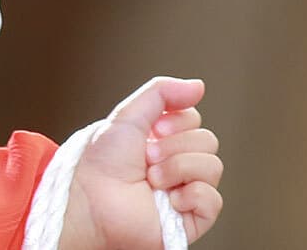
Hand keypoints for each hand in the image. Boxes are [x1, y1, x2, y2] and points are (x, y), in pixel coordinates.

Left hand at [57, 77, 220, 249]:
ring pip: (213, 167)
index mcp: (163, 141)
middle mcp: (176, 164)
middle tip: (147, 158)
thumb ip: (162, 92)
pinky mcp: (191, 219)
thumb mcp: (128, 116)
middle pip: (207, 140)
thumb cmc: (101, 165)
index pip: (195, 120)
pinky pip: (214, 200)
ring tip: (151, 180)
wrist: (93, 204)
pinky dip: (192, 195)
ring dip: (178, 168)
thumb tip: (199, 86)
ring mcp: (185, 191)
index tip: (154, 131)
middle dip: (174, 146)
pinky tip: (170, 201)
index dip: (178, 122)